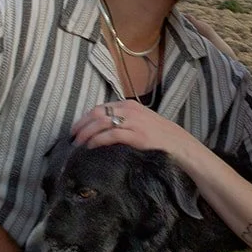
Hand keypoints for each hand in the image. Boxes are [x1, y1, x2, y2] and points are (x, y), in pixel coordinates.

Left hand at [71, 100, 194, 159]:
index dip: (85, 118)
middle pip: (97, 113)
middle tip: (72, 137)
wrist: (179, 144)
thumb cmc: (159, 136)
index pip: (100, 107)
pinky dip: (98, 140)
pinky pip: (111, 135)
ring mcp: (133, 121)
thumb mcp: (140, 121)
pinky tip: (91, 146)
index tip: (76, 129)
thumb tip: (102, 129)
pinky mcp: (136, 135)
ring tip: (78, 143)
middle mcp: (129, 110)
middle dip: (81, 125)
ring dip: (86, 133)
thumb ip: (124, 121)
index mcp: (129, 105)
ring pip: (101, 122)